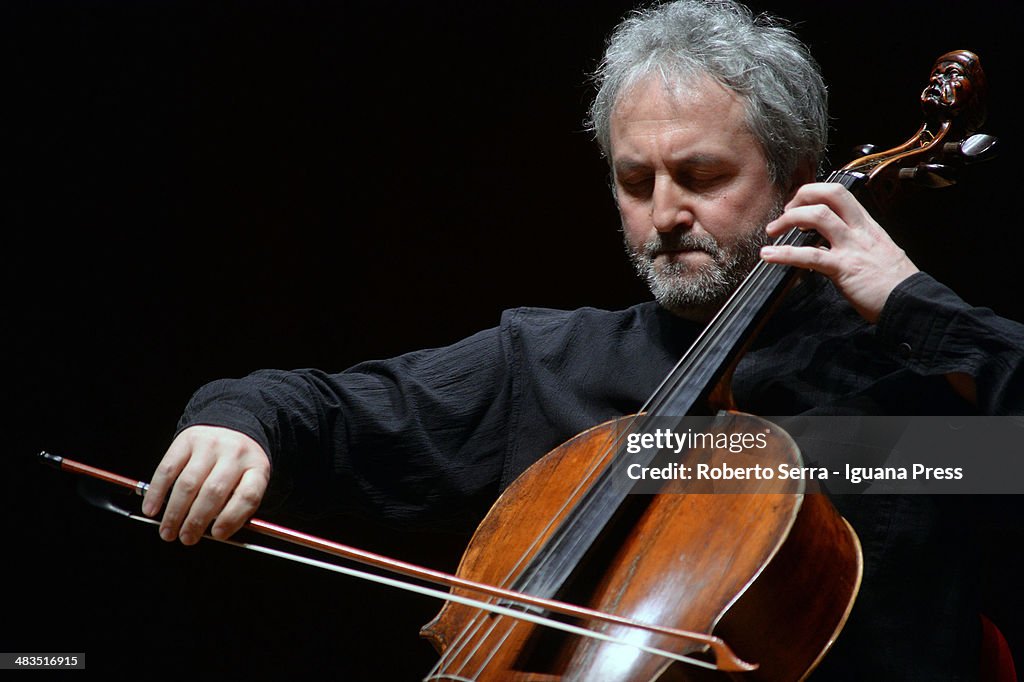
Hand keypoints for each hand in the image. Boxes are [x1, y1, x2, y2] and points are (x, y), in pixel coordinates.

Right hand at [142, 425, 269, 544]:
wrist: (233, 427)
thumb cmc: (240, 464)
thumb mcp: (250, 480)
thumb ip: (238, 505)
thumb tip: (215, 532)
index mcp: (257, 467)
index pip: (247, 495)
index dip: (231, 518)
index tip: (217, 534)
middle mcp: (235, 453)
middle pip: (214, 491)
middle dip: (196, 521)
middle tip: (187, 538)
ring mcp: (210, 444)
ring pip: (188, 483)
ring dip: (175, 512)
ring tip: (168, 531)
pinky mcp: (187, 440)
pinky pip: (168, 469)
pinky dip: (157, 492)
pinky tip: (152, 508)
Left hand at [760, 183, 918, 322]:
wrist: (912, 304)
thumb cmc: (895, 284)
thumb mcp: (879, 253)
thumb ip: (858, 244)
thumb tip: (835, 244)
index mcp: (868, 226)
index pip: (840, 194)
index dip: (815, 192)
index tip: (800, 204)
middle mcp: (860, 230)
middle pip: (831, 193)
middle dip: (802, 195)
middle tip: (786, 211)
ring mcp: (853, 247)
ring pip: (818, 217)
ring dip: (788, 219)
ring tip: (772, 231)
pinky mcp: (844, 268)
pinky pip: (809, 256)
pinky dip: (783, 254)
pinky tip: (768, 256)